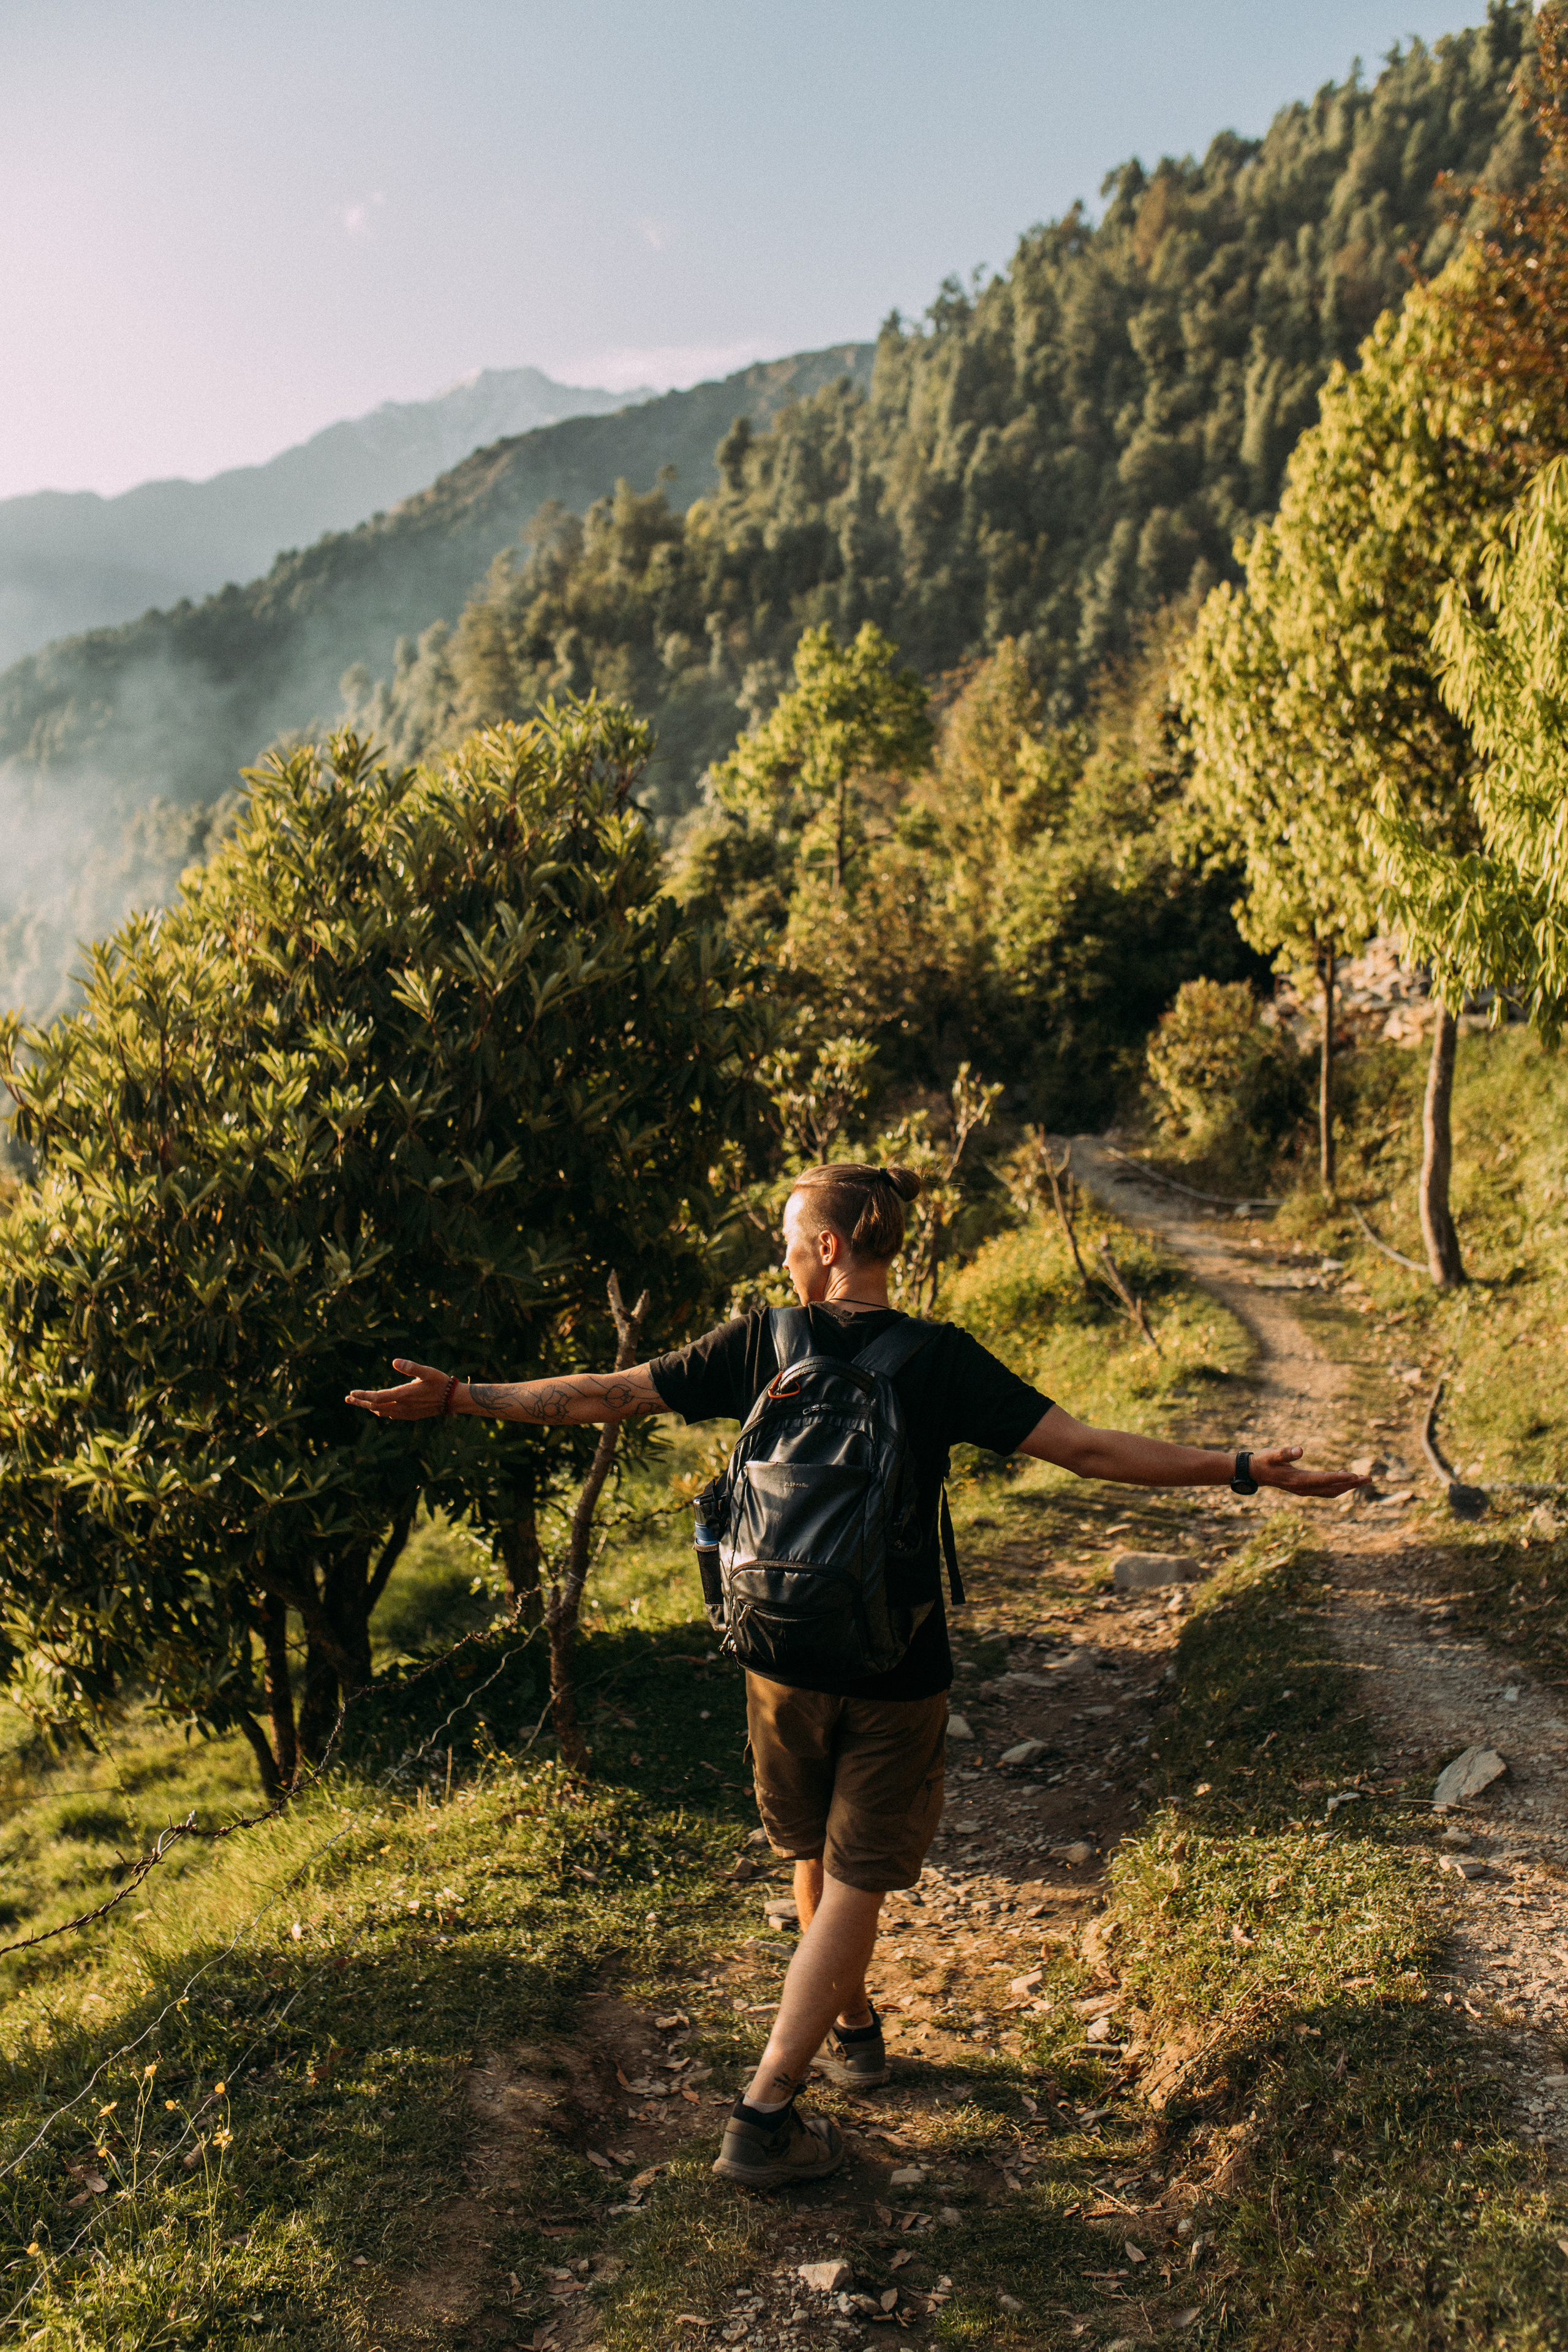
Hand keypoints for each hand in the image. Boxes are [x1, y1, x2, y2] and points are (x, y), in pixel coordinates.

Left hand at [345, 1360, 457, 1419]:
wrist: (453, 1400)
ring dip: (369, 1407)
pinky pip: (391, 1415)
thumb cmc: (441, 1383)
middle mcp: (402, 1406)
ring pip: (382, 1412)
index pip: (377, 1398)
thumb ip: (411, 1367)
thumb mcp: (427, 1371)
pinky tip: (379, 1408)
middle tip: (348, 1399)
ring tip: (360, 1402)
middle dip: (360, 1402)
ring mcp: (406, 1413)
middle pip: (375, 1407)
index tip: (352, 1393)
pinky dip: (381, 1411)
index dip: (363, 1396)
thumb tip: (394, 1361)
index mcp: (403, 1395)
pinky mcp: (410, 1416)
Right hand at [1252, 1445, 1369, 1498]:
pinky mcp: (1305, 1488)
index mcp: (1298, 1481)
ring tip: (1363, 1479)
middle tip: (1369, 1478)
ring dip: (1348, 1486)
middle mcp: (1304, 1489)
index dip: (1340, 1478)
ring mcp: (1305, 1490)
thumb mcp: (1272, 1454)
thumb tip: (1300, 1450)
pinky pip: (1326, 1490)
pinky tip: (1344, 1476)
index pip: (1324, 1480)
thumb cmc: (1263, 1461)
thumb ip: (1285, 1452)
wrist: (1255, 1473)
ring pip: (1332, 1492)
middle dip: (1351, 1484)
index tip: (1355, 1475)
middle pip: (1333, 1489)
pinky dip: (1338, 1485)